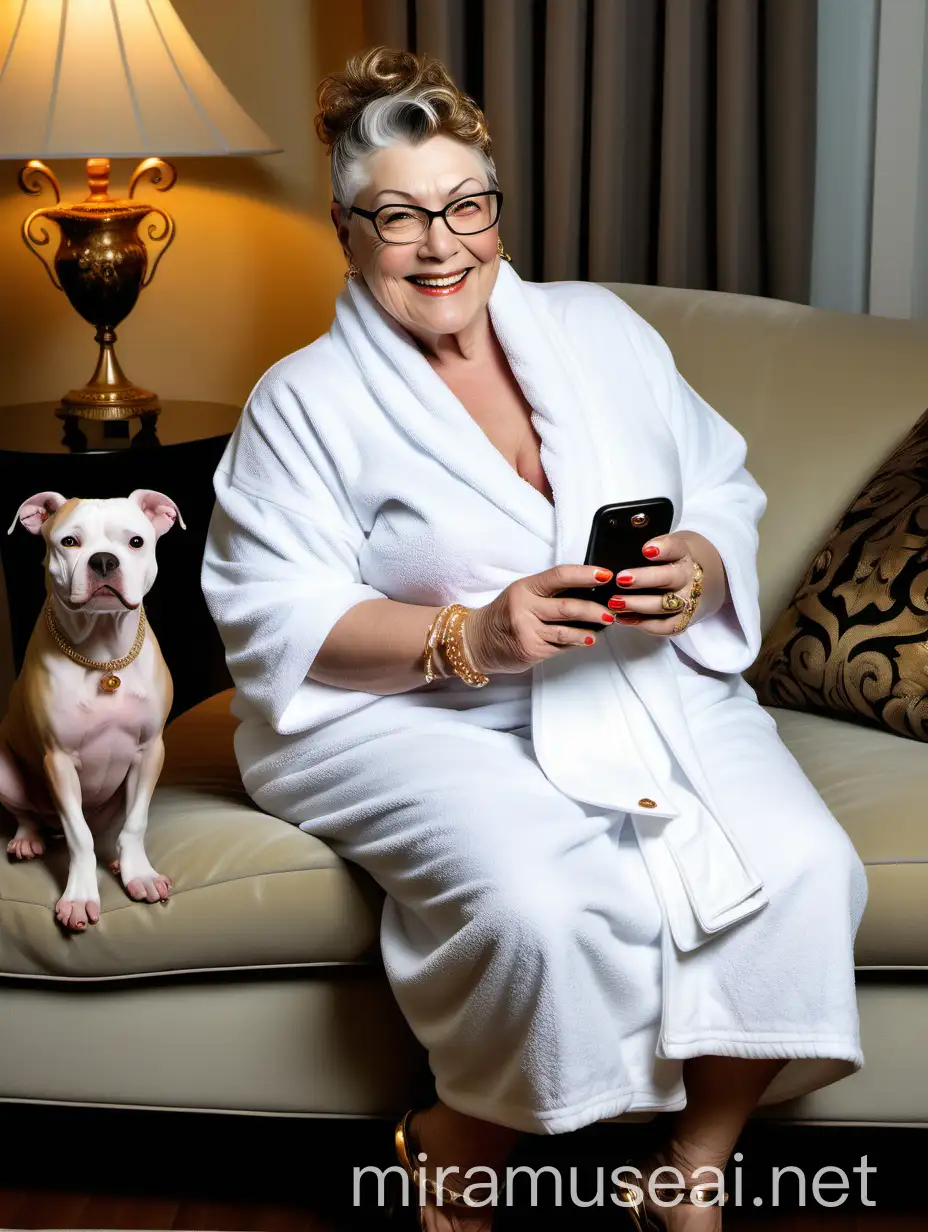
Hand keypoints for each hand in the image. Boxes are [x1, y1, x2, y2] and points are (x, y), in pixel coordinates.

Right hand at [463, 565, 620, 674]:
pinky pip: (561, 646)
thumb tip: (588, 590)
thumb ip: (548, 591)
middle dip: (595, 610)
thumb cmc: (504, 615)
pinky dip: (574, 643)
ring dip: (589, 631)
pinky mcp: (531, 651)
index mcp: (525, 588)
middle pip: (568, 607)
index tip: (605, 575)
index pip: (560, 576)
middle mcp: (524, 608)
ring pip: (567, 631)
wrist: (477, 641)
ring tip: (601, 627)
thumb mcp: (521, 594)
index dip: (585, 574)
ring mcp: (527, 632)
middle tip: (611, 611)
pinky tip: (581, 639)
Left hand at [605, 531, 720, 638]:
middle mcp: (689, 577)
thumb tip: (618, 550)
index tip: (646, 549)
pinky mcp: (684, 620)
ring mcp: (688, 600)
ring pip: (664, 604)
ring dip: (637, 604)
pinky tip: (623, 618)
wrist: (705, 582)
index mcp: (684, 553)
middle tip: (621, 579)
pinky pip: (665, 626)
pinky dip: (644, 624)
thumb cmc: (675, 562)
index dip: (663, 548)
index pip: (676, 547)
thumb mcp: (669, 547)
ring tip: (615, 602)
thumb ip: (649, 548)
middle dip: (644, 579)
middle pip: (669, 577)